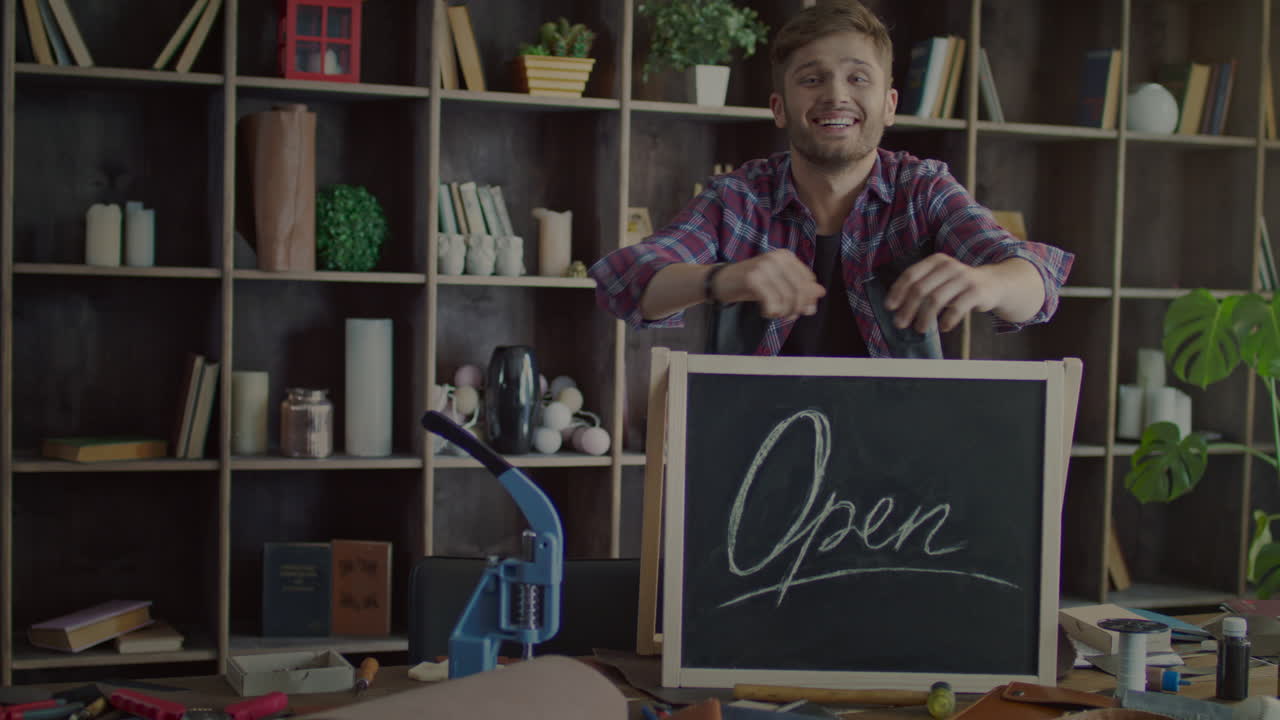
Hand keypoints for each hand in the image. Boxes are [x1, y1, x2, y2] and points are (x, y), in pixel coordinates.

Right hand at [715, 250, 825, 318]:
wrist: (720, 281)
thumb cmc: (750, 283)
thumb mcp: (777, 284)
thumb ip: (799, 287)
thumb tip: (821, 293)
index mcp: (786, 256)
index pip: (808, 280)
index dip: (808, 298)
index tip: (802, 310)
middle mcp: (777, 258)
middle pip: (800, 289)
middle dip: (797, 307)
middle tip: (789, 316)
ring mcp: (764, 266)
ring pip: (787, 297)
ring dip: (784, 312)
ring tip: (776, 314)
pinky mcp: (753, 278)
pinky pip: (772, 301)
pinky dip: (772, 311)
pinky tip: (766, 312)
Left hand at [883, 254, 1001, 332]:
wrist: (993, 284)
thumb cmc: (959, 285)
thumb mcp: (940, 279)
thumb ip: (921, 287)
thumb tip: (896, 308)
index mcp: (936, 261)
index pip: (910, 275)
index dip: (898, 292)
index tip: (890, 308)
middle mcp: (948, 266)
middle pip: (921, 289)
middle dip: (908, 308)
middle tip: (900, 324)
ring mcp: (963, 278)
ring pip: (936, 299)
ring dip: (925, 317)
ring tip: (920, 329)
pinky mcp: (976, 291)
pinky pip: (957, 308)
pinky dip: (947, 320)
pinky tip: (943, 327)